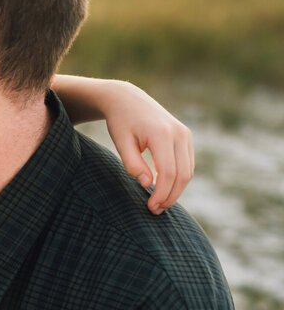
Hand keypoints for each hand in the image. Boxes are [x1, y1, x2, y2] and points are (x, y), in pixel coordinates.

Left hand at [101, 81, 193, 213]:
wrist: (128, 99)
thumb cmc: (120, 122)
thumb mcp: (121, 142)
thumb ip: (133, 164)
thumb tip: (147, 184)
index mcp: (161, 134)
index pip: (168, 172)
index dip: (162, 193)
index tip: (151, 207)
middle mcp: (179, 134)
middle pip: (182, 174)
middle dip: (170, 196)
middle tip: (155, 210)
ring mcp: (185, 135)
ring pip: (188, 171)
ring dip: (176, 190)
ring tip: (159, 203)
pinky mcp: (186, 137)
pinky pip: (187, 164)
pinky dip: (178, 179)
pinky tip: (164, 188)